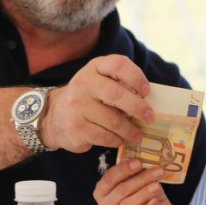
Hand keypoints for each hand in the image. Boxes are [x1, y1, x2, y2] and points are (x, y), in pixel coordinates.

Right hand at [38, 55, 153, 152]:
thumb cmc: (88, 98)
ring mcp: (77, 106)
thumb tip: (150, 102)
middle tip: (150, 117)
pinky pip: (105, 136)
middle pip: (116, 94)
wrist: (55, 116)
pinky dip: (117, 140)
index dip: (136, 76)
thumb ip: (120, 85)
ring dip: (130, 130)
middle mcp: (83, 83)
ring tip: (138, 135)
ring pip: (113, 120)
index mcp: (94, 67)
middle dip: (138, 107)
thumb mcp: (100, 83)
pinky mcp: (76, 127)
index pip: (118, 64)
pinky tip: (121, 140)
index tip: (147, 91)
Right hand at [94, 157, 184, 204]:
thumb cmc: (148, 195)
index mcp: (102, 193)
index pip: (108, 179)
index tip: (139, 162)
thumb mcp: (142, 180)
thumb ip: (136, 171)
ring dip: (143, 194)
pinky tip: (155, 201)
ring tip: (157, 186)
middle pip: (120, 192)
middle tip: (158, 171)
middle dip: (140, 180)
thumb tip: (138, 156)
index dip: (123, 170)